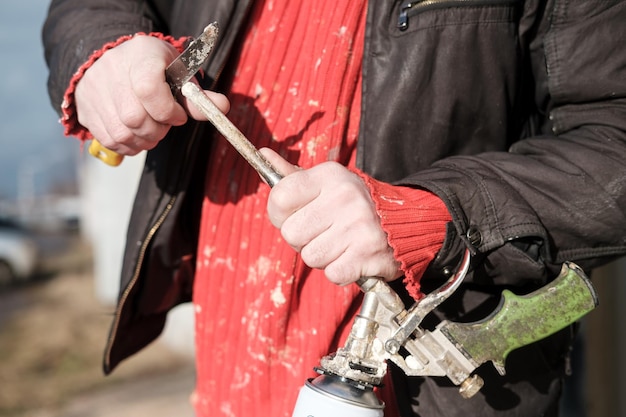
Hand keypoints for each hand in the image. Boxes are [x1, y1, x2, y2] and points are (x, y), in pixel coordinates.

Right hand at [74, 35, 229, 154]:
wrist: (114, 60)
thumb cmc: (154, 68)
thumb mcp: (179, 73)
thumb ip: (197, 96)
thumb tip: (222, 108)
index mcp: (140, 55)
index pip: (149, 88)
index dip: (168, 110)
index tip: (178, 115)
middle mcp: (111, 71)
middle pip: (135, 118)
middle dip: (158, 129)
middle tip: (165, 123)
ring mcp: (94, 91)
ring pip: (123, 133)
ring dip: (145, 140)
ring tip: (153, 128)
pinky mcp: (86, 110)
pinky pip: (111, 141)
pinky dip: (130, 145)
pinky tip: (138, 135)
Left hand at [261, 148, 401, 285]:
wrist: (409, 221)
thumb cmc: (357, 203)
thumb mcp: (328, 182)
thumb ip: (293, 175)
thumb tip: (264, 154)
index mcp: (329, 176)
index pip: (280, 197)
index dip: (280, 214)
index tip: (295, 216)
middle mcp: (344, 197)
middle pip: (291, 233)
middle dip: (303, 239)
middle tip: (324, 232)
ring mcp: (358, 226)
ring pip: (310, 257)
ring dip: (323, 257)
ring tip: (341, 244)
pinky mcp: (368, 254)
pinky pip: (332, 274)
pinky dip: (341, 271)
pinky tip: (353, 257)